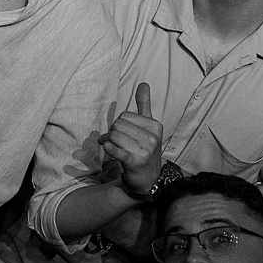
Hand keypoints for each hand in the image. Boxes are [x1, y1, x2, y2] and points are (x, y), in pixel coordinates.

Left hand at [101, 82, 162, 197]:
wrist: (147, 178)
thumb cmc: (144, 149)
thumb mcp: (148, 127)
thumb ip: (144, 105)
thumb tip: (143, 83)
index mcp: (155, 126)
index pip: (125, 115)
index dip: (118, 123)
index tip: (119, 133)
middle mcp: (152, 137)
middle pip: (118, 125)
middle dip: (111, 132)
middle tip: (111, 141)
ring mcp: (145, 150)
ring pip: (115, 136)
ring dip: (107, 141)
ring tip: (109, 147)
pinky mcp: (135, 162)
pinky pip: (118, 151)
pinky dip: (110, 148)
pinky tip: (107, 147)